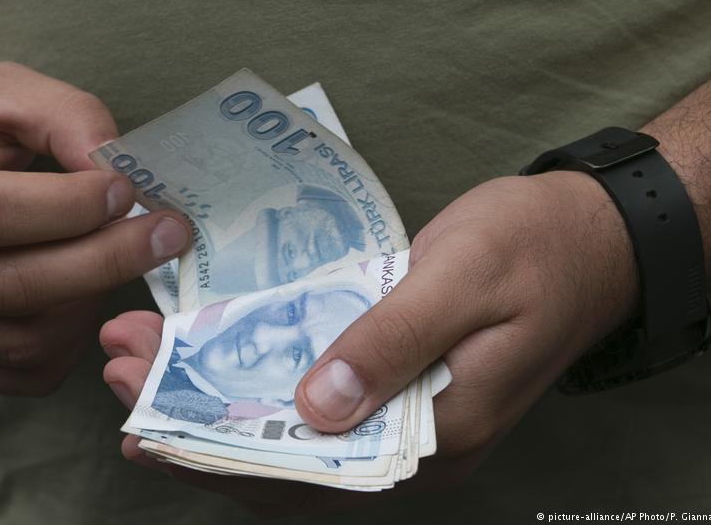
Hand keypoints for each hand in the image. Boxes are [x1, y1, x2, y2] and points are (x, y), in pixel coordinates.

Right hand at [0, 62, 189, 394]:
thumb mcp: (2, 90)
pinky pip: (24, 372)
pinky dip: (73, 341)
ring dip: (93, 301)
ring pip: (26, 340)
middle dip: (107, 260)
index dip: (71, 208)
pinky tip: (88, 294)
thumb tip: (125, 177)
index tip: (129, 191)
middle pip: (15, 286)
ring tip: (118, 254)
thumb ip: (67, 118)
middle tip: (169, 233)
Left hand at [101, 171, 637, 504]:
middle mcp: (409, 441)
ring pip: (291, 431)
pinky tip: (210, 358)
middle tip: (119, 371)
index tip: (142, 421)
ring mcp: (401, 414)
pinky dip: (254, 382)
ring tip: (141, 361)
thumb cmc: (534, 249)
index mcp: (433, 435)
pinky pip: (312, 399)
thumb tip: (314, 409)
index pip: (306, 472)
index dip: (216, 453)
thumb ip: (393, 342)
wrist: (592, 238)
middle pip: (284, 457)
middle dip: (194, 424)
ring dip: (214, 401)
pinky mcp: (393, 379)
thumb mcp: (462, 280)